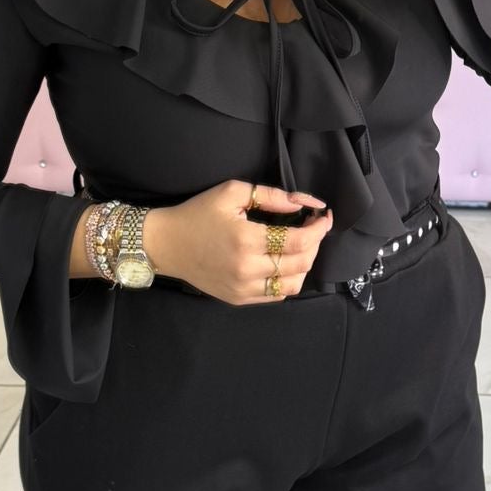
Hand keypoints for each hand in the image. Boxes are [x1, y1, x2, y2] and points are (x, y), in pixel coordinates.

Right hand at [143, 181, 332, 304]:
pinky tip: (283, 262)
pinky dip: (288, 279)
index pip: (299, 241)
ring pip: (293, 284)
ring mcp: (243, 288)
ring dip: (305, 264)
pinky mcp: (239, 299)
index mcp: (246, 240)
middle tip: (313, 228)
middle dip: (315, 243)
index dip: (319, 229)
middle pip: (301, 263)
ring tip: (300, 246)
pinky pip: (276, 294)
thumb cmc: (198, 213)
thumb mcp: (232, 192)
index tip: (323, 216)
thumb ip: (271, 196)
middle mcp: (247, 269)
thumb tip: (304, 203)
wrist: (166, 244)